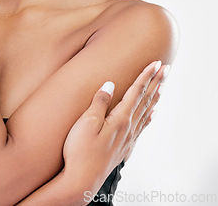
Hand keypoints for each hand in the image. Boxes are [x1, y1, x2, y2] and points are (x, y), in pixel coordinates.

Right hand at [60, 60, 168, 192]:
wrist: (81, 181)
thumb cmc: (80, 152)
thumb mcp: (86, 123)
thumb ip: (99, 102)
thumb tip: (110, 84)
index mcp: (120, 119)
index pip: (136, 91)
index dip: (145, 75)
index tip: (155, 63)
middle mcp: (128, 128)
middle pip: (145, 100)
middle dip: (156, 82)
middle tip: (166, 69)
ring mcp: (127, 139)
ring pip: (146, 113)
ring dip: (154, 97)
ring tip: (162, 86)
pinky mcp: (123, 148)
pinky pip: (142, 127)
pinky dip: (149, 117)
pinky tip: (151, 114)